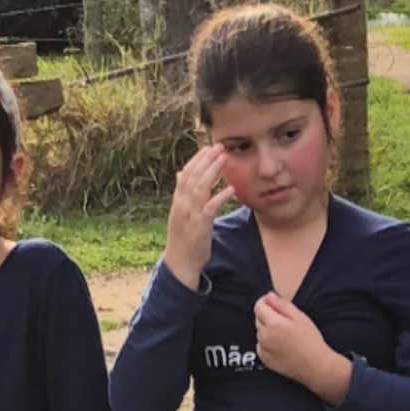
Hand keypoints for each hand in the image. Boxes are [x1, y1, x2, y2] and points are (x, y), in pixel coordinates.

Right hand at [162, 144, 234, 287]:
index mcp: (178, 201)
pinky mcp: (200, 226)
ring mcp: (190, 214)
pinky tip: (231, 190)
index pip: (186, 174)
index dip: (197, 159)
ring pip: (200, 187)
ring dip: (213, 171)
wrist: (179, 264)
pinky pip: (210, 207)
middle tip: (219, 146)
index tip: (208, 148)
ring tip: (224, 159)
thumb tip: (180, 174)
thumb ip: (182, 193)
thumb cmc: (182, 239)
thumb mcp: (180, 214)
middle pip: (193, 176)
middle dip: (206, 159)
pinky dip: (221, 197)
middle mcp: (182, 205)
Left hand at [252, 295, 347, 399]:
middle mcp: (264, 337)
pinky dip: (267, 342)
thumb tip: (269, 296)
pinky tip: (281, 344)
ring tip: (285, 333)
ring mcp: (264, 350)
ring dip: (267, 329)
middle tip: (284, 319)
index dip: (264, 301)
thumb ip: (282, 305)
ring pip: (259, 333)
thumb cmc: (311, 341)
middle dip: (267, 315)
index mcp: (273, 324)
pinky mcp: (266, 360)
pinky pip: (261, 346)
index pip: (259, 307)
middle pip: (258, 319)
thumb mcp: (300, 317)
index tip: (272, 301)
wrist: (316, 366)